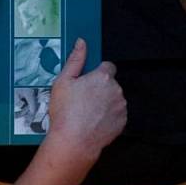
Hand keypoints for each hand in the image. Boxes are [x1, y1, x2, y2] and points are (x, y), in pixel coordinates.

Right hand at [48, 38, 126, 156]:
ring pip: (114, 99)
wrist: (74, 141)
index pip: (107, 66)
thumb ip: (75, 60)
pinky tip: (93, 121)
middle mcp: (116, 89)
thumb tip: (82, 43)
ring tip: (86, 112)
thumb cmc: (66, 111)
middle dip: (99, 89)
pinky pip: (116, 114)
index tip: (86, 82)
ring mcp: (121, 106)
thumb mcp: (63, 81)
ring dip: (104, 102)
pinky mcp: (122, 121)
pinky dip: (107, 116)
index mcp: (102, 77)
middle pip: (110, 83)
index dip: (96, 73)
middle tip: (82, 99)